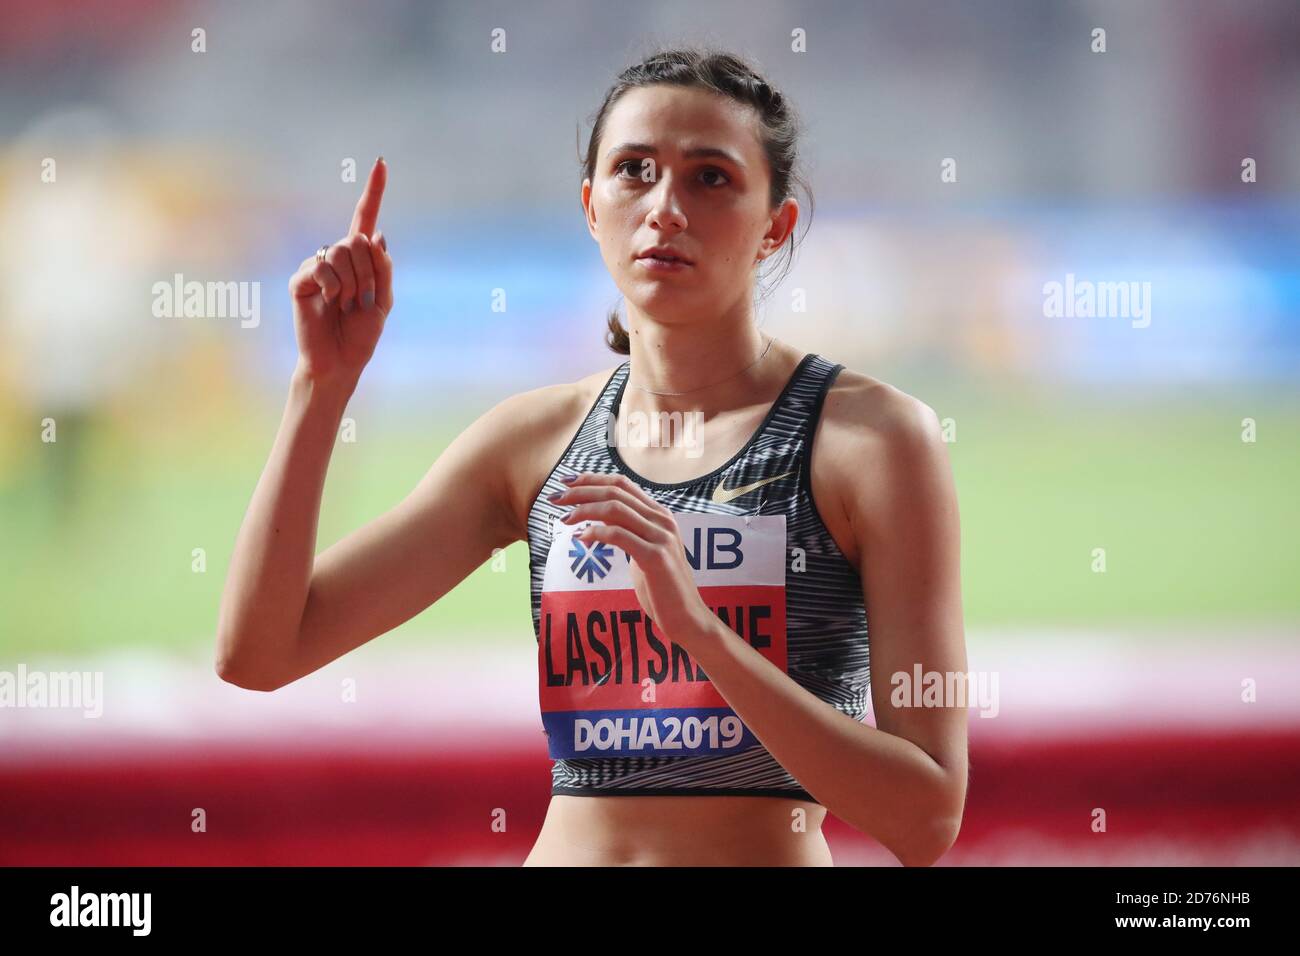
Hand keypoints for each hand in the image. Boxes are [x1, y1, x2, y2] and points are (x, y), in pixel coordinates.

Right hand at [287, 157, 392, 387]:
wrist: (340, 362)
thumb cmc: (361, 334)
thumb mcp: (384, 302)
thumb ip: (383, 268)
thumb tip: (377, 233)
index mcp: (360, 260)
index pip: (366, 219)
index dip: (374, 191)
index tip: (382, 162)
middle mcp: (337, 257)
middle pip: (358, 240)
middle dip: (369, 272)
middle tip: (363, 300)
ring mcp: (317, 266)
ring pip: (343, 252)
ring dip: (354, 283)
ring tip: (347, 304)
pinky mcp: (301, 280)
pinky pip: (323, 268)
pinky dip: (335, 288)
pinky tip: (331, 302)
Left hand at [554, 473, 716, 648]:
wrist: (687, 617)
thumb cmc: (662, 588)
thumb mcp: (645, 553)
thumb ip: (630, 535)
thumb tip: (602, 524)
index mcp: (660, 515)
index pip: (623, 484)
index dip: (592, 479)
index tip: (567, 481)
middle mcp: (662, 520)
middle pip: (615, 491)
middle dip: (581, 491)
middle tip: (555, 499)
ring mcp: (661, 537)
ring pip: (615, 508)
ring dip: (584, 510)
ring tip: (565, 519)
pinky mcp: (655, 556)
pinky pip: (619, 535)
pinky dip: (596, 532)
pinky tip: (581, 538)